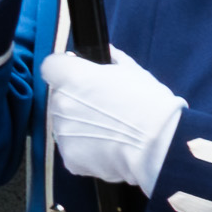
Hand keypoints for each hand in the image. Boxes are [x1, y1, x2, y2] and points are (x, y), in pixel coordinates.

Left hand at [42, 46, 182, 189]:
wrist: (160, 146)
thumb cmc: (149, 103)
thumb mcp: (134, 72)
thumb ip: (113, 59)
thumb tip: (107, 53)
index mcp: (71, 77)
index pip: (51, 66)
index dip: (67, 71)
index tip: (82, 78)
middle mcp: (59, 104)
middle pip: (60, 99)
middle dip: (77, 101)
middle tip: (106, 109)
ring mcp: (63, 133)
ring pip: (66, 125)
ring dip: (81, 126)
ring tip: (111, 133)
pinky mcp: (70, 159)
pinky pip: (74, 149)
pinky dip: (88, 149)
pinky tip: (110, 149)